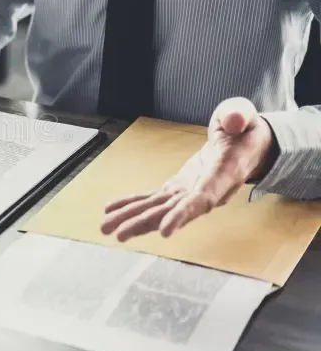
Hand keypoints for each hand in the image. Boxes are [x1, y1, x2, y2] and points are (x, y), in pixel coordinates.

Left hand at [101, 97, 275, 240]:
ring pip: (159, 209)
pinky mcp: (178, 188)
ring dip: (132, 219)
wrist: (245, 145)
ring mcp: (189, 192)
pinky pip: (153, 199)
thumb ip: (238, 116)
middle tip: (118, 234)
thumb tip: (232, 121)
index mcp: (223, 175)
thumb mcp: (243, 116)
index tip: (165, 231)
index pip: (202, 199)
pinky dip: (132, 203)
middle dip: (145, 223)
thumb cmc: (244, 130)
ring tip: (106, 228)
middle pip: (173, 211)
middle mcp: (205, 191)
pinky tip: (112, 210)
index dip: (183, 215)